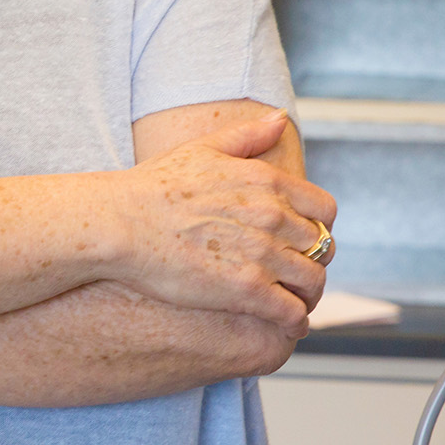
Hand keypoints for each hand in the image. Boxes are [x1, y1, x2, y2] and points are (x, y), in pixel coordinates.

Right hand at [111, 111, 336, 339]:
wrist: (120, 223)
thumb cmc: (153, 186)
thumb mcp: (202, 149)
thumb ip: (247, 136)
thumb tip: (279, 119)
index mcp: (267, 182)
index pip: (324, 210)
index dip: (318, 227)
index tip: (303, 238)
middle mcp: (272, 217)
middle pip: (321, 247)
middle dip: (312, 261)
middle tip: (296, 272)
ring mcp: (261, 254)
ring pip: (312, 281)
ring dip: (308, 293)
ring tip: (295, 300)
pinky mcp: (246, 290)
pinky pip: (292, 312)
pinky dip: (295, 321)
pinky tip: (287, 324)